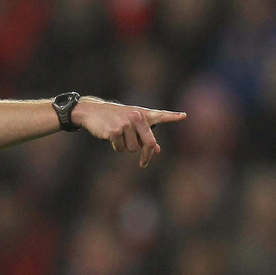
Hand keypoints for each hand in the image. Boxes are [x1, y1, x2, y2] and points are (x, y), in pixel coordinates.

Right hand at [72, 98, 186, 167]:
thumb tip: (157, 150)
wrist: (92, 111)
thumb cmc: (113, 117)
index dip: (172, 116)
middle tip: (143, 163)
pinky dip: (116, 147)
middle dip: (146, 155)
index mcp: (142, 114)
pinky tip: (110, 137)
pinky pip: (120, 148)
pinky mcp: (115, 131)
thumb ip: (144, 135)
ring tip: (118, 136)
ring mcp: (126, 124)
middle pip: (149, 142)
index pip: (160, 115)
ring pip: (133, 148)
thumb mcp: (131, 124)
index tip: (184, 116)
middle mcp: (137, 117)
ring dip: (125, 147)